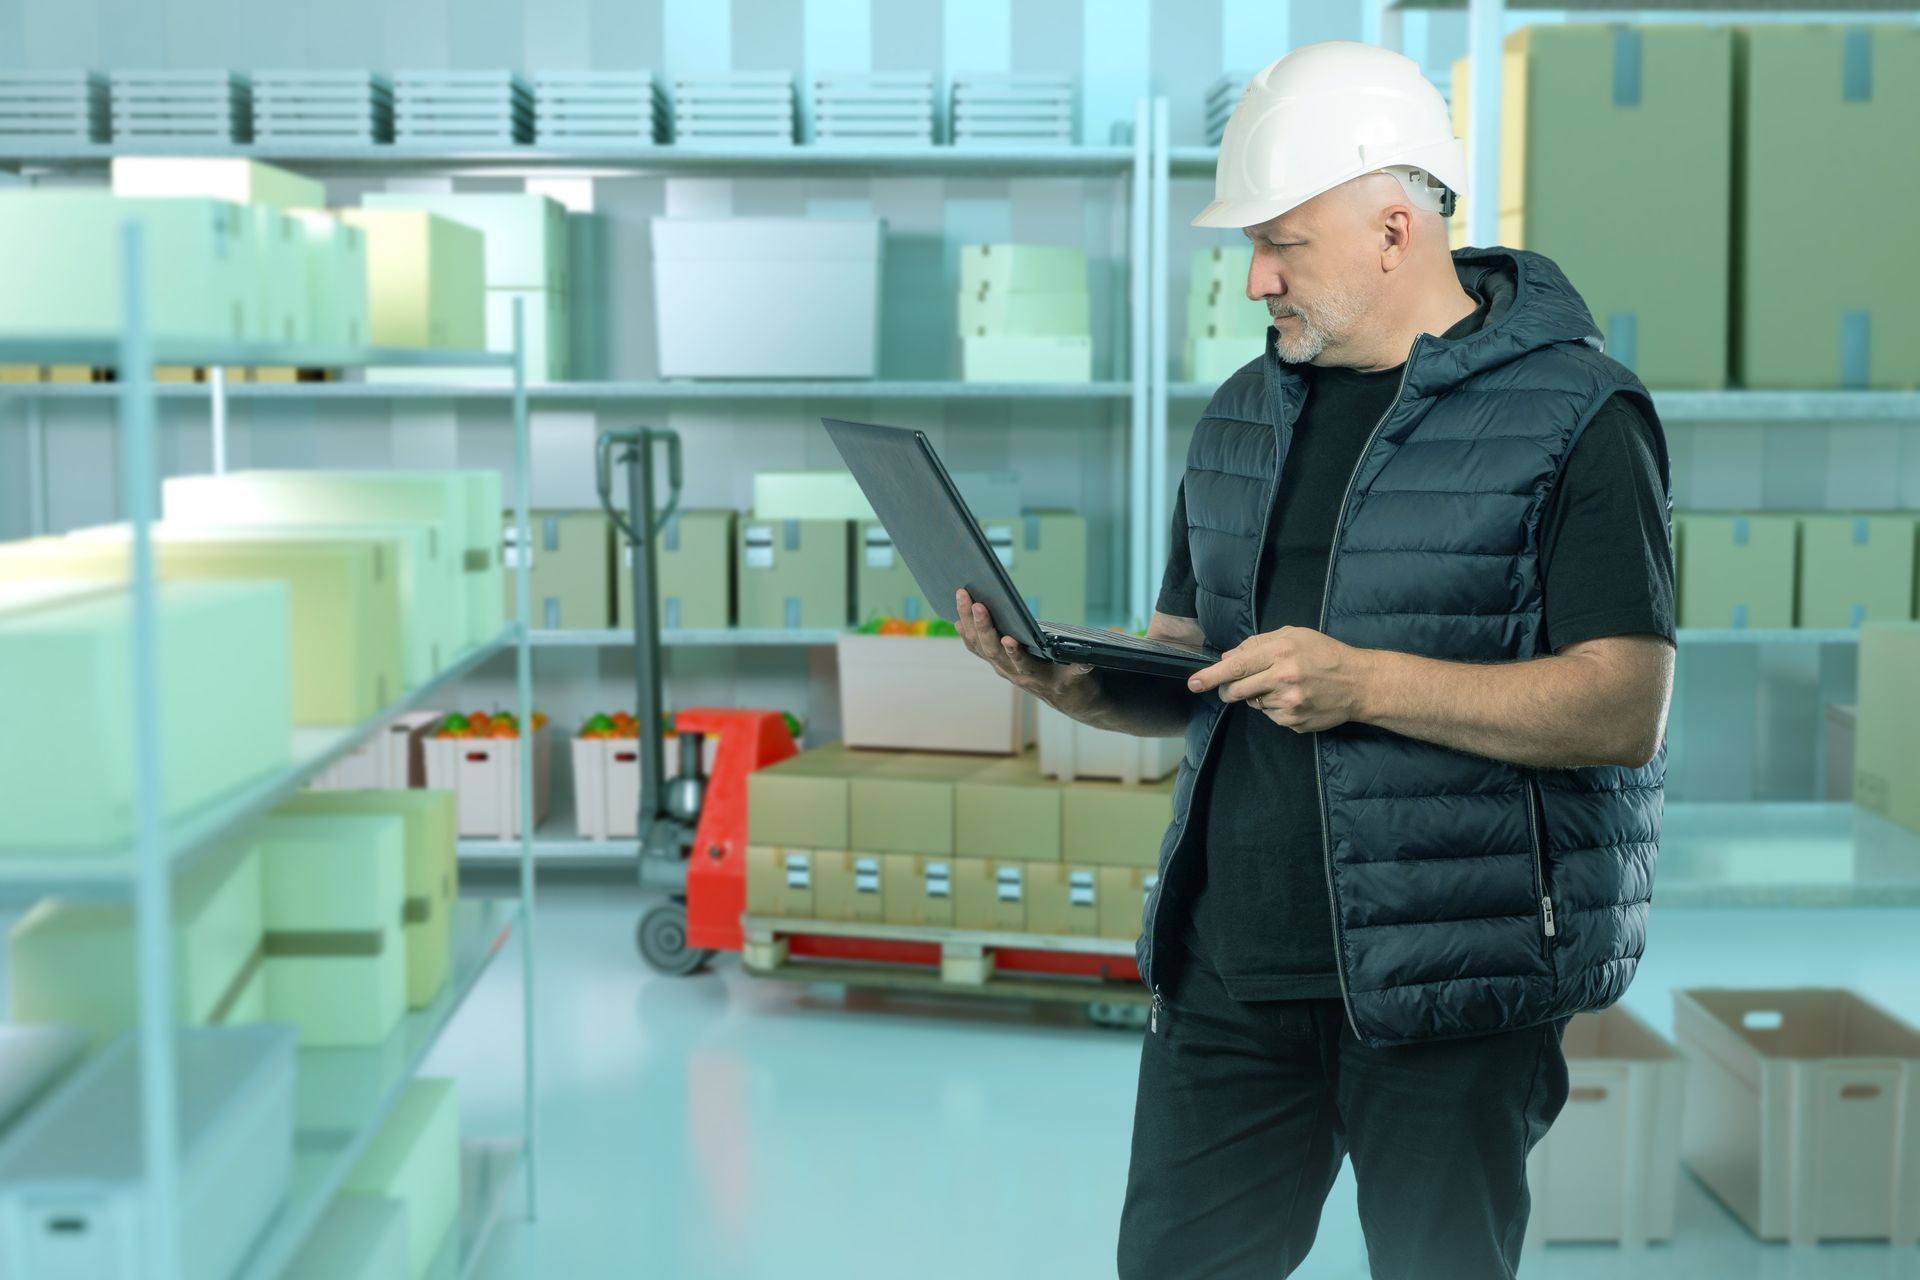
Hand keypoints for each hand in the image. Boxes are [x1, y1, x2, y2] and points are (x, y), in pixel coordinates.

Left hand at [953, 588, 1093, 705]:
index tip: (1008, 638)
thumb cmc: (1077, 683)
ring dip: (968, 622)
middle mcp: (1014, 674)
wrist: (1067, 698)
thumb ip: (1081, 669)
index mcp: (1036, 677)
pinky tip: (958, 618)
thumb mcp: (1084, 678)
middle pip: (993, 651)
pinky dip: (966, 633)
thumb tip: (1087, 663)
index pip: (1022, 665)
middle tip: (977, 603)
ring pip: (980, 646)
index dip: (1014, 653)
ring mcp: (1002, 668)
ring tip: (962, 597)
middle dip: (984, 626)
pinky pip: (977, 648)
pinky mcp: (997, 662)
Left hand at [1187, 625, 1370, 732]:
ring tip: (1286, 686)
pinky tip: (1295, 699)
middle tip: (1234, 687)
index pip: (1236, 666)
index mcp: (1281, 652)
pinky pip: (1271, 716)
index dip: (1211, 676)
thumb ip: (1258, 643)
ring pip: (1254, 703)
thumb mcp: (1295, 635)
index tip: (1193, 683)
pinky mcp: (1294, 722)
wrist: (1359, 683)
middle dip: (1229, 690)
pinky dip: (1275, 708)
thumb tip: (1228, 657)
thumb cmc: (1326, 654)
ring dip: (1260, 696)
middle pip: (1237, 690)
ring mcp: (1289, 703)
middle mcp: (1283, 678)